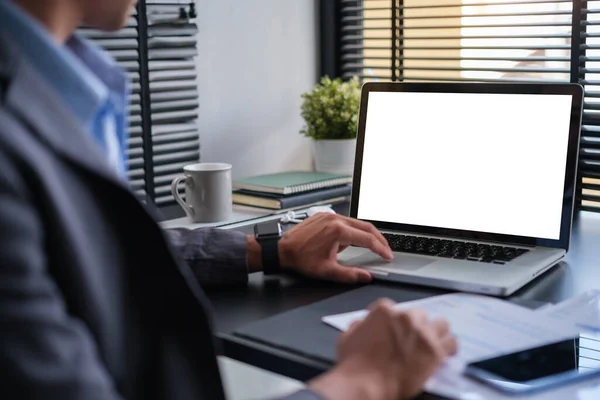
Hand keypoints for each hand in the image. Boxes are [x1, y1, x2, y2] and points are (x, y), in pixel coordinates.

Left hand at [278, 213, 392, 283]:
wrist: (282, 250)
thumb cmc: (301, 259)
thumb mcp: (327, 271)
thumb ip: (350, 275)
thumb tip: (367, 276)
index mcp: (338, 231)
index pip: (367, 239)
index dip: (381, 248)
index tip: (387, 255)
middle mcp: (335, 219)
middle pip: (366, 227)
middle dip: (378, 239)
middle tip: (386, 249)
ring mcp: (329, 216)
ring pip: (355, 222)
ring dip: (365, 234)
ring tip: (372, 246)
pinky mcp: (324, 216)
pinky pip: (344, 221)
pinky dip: (352, 230)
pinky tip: (352, 240)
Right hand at [310, 299, 457, 399]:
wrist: (366, 384)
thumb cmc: (354, 364)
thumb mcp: (347, 337)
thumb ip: (358, 325)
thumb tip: (363, 324)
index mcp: (384, 311)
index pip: (393, 308)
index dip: (392, 320)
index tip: (392, 329)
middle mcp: (406, 317)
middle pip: (418, 313)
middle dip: (414, 325)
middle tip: (410, 339)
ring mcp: (423, 333)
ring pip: (439, 323)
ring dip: (435, 331)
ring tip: (431, 341)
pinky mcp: (435, 351)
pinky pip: (451, 342)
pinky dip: (449, 346)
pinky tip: (445, 352)